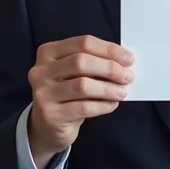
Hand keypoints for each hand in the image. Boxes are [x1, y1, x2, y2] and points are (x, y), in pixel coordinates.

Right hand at [27, 35, 134, 168]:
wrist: (48, 125)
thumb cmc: (67, 94)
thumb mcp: (74, 73)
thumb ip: (94, 63)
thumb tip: (124, 61)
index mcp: (48, 52)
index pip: (83, 43)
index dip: (109, 49)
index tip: (128, 58)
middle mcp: (41, 71)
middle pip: (80, 62)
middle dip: (109, 68)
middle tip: (128, 76)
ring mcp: (43, 93)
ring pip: (82, 85)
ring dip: (108, 88)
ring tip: (122, 92)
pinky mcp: (50, 115)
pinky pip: (83, 107)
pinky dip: (103, 105)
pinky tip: (112, 104)